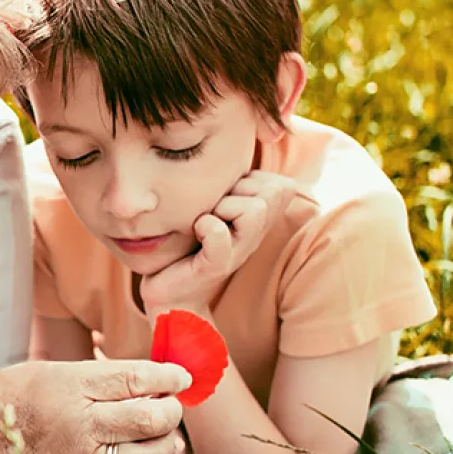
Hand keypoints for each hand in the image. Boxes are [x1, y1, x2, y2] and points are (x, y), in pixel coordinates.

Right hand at [0, 359, 190, 453]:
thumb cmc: (12, 399)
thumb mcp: (53, 370)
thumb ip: (101, 375)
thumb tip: (152, 378)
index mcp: (71, 387)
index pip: (136, 378)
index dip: (169, 376)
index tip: (181, 377)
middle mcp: (79, 426)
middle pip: (150, 419)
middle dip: (171, 411)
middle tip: (169, 406)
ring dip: (168, 447)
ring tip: (164, 437)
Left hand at [140, 171, 295, 313]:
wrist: (169, 294)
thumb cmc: (188, 246)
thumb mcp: (213, 208)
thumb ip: (230, 186)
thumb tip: (243, 159)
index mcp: (258, 221)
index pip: (282, 185)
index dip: (254, 181)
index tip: (228, 195)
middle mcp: (255, 236)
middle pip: (275, 191)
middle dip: (241, 189)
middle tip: (215, 206)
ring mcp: (239, 252)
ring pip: (255, 209)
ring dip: (225, 206)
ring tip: (206, 218)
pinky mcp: (216, 266)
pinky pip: (220, 233)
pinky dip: (207, 226)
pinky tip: (196, 231)